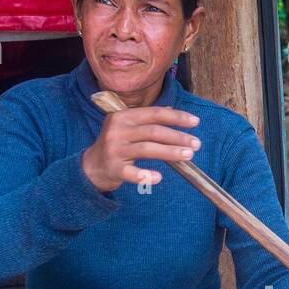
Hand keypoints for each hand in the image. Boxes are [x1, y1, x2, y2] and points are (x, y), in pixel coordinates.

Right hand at [81, 106, 201, 190]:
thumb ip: (146, 119)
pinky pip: (132, 173)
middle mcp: (118, 130)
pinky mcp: (114, 169)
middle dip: (177, 136)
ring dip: (170, 152)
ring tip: (188, 155)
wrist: (92, 166)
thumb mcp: (127, 127)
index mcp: (123, 116)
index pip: (154, 114)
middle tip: (196, 143)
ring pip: (147, 149)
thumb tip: (171, 110)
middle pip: (153, 131)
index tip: (195, 122)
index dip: (176, 117)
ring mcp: (115, 150)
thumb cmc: (116, 145)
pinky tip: (159, 178)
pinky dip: (146, 176)